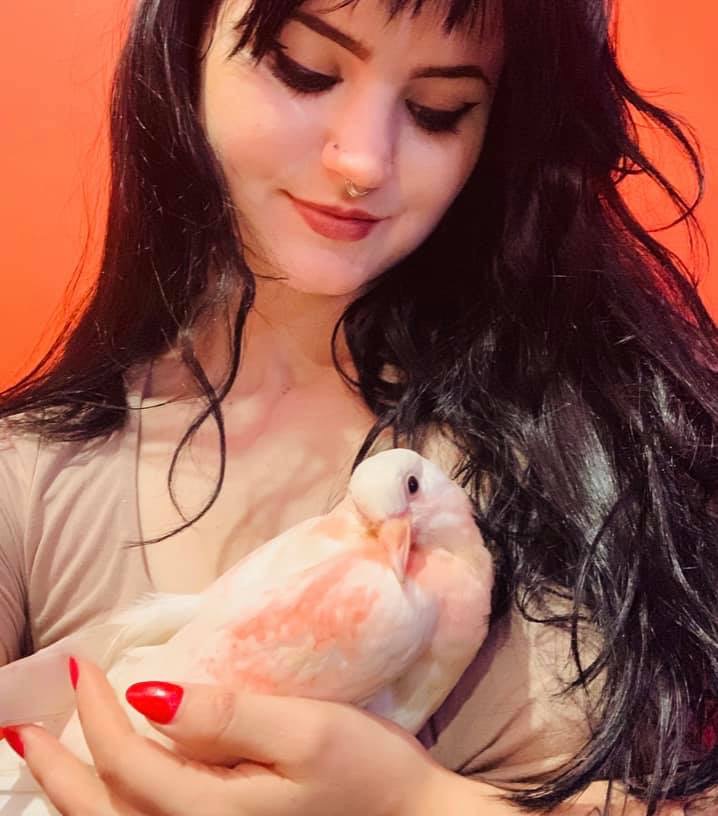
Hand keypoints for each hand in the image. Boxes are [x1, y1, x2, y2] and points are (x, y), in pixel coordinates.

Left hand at [7, 658, 454, 815]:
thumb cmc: (367, 772)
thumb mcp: (306, 732)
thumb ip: (228, 716)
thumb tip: (150, 695)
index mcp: (215, 812)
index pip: (129, 762)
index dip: (98, 715)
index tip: (86, 666)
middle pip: (107, 812)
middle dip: (59, 770)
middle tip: (25, 729)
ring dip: (77, 793)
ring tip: (49, 757)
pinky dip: (115, 805)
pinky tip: (112, 784)